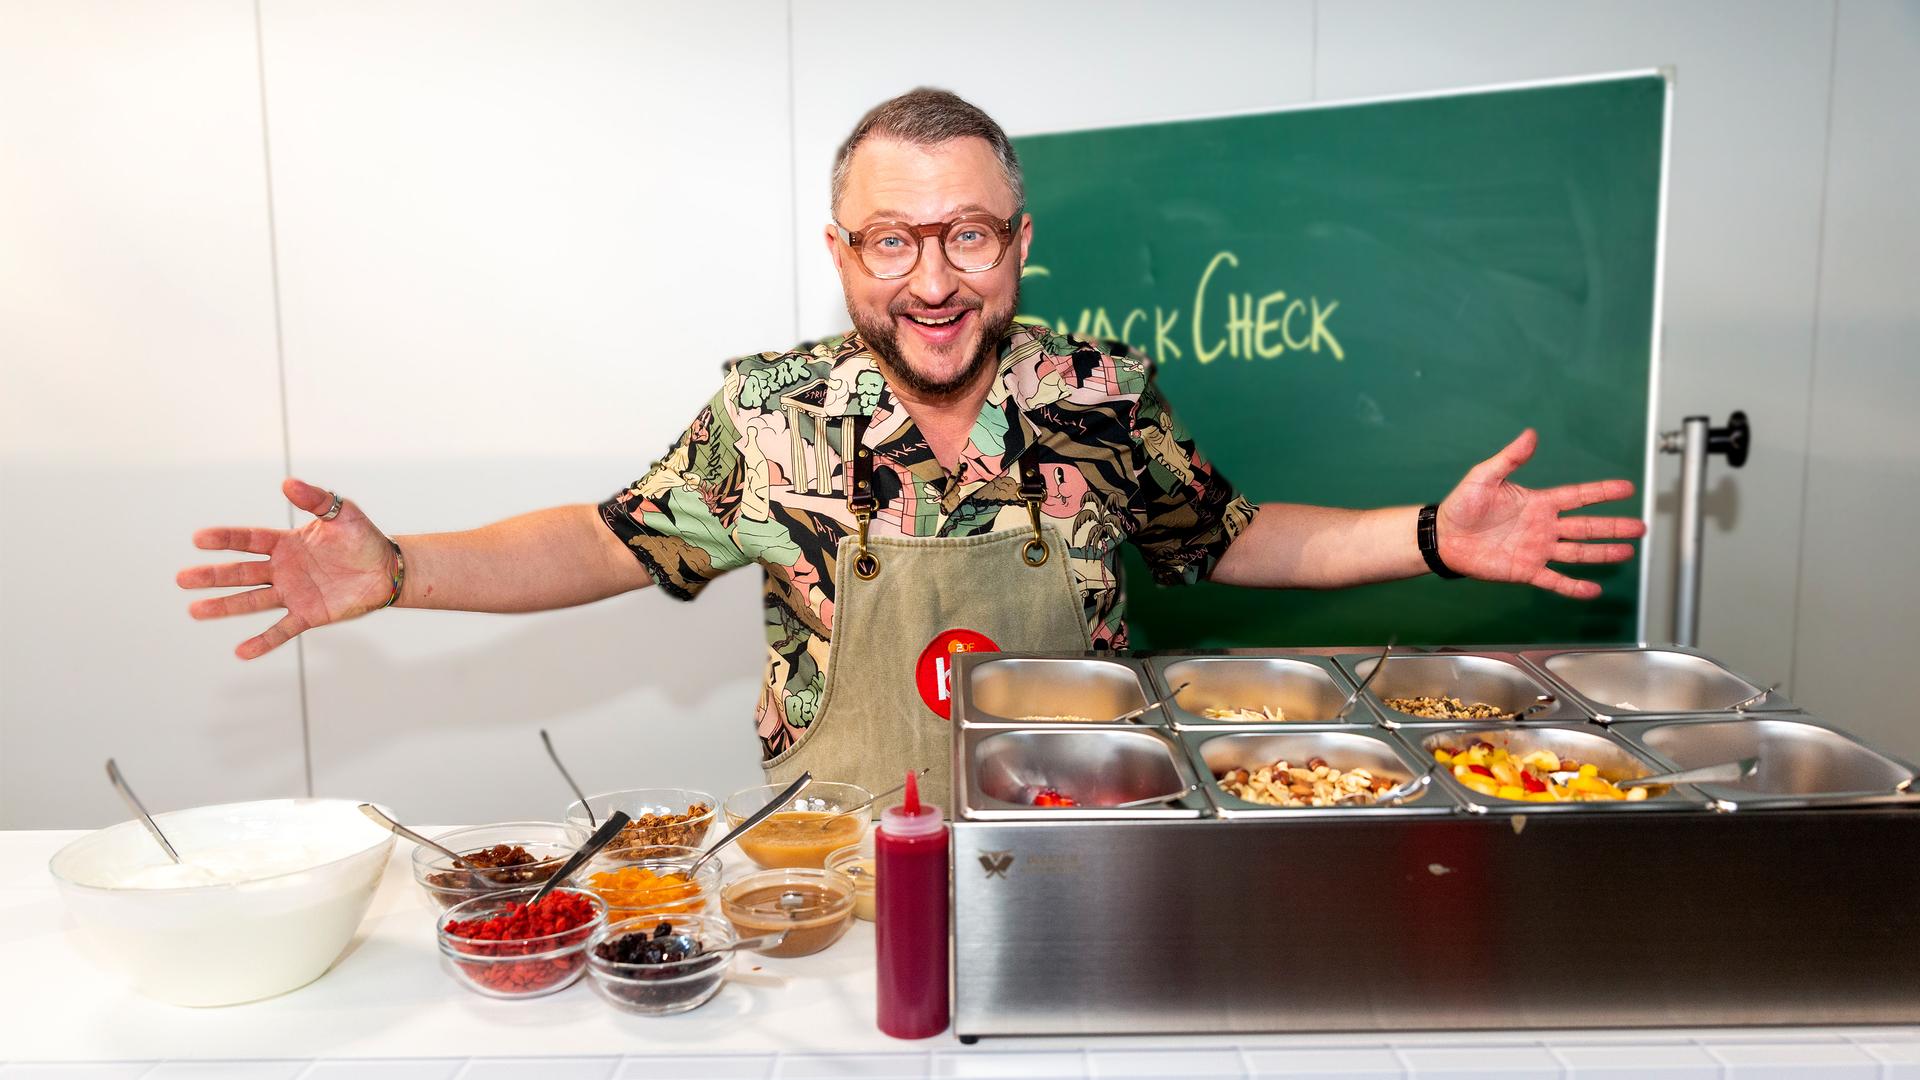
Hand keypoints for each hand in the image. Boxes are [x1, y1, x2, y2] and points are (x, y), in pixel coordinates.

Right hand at [177, 478, 397, 658]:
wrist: (387, 569)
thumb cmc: (363, 538)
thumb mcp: (341, 513)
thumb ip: (315, 499)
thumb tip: (287, 483)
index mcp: (286, 543)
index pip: (249, 540)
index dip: (225, 539)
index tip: (198, 539)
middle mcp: (283, 569)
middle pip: (241, 573)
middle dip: (212, 576)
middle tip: (181, 579)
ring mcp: (293, 593)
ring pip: (252, 601)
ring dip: (224, 606)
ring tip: (195, 610)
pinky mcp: (308, 614)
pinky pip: (282, 630)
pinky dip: (263, 641)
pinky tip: (241, 651)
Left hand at [1436, 429, 1645, 599]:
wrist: (1443, 537)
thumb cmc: (1461, 505)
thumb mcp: (1484, 477)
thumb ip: (1510, 458)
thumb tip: (1530, 435)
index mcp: (1538, 502)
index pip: (1578, 496)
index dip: (1602, 493)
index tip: (1627, 488)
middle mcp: (1543, 526)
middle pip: (1586, 526)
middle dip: (1614, 527)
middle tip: (1641, 527)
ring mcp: (1537, 549)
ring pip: (1578, 552)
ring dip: (1602, 553)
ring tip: (1627, 552)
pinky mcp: (1525, 570)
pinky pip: (1554, 580)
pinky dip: (1573, 587)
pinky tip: (1593, 590)